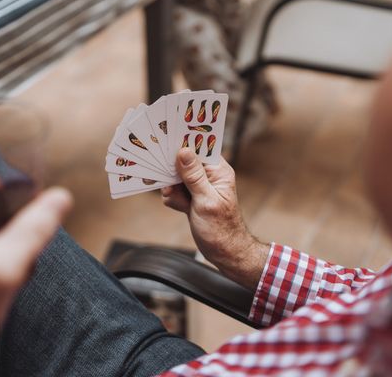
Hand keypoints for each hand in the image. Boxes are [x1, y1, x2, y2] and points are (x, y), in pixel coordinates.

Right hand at [161, 148, 268, 290]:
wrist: (224, 253)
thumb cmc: (222, 229)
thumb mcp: (206, 201)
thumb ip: (194, 176)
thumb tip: (184, 151)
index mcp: (218, 171)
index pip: (201, 148)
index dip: (185, 143)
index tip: (167, 139)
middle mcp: (209, 176)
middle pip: (184, 161)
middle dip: (173, 172)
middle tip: (169, 181)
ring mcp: (199, 187)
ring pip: (176, 177)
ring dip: (172, 189)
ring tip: (180, 202)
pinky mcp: (191, 197)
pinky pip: (174, 191)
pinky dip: (173, 199)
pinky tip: (181, 208)